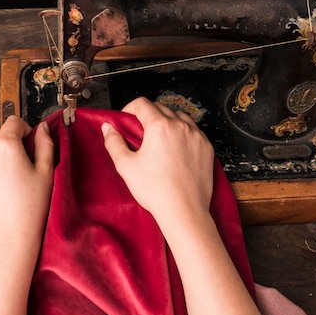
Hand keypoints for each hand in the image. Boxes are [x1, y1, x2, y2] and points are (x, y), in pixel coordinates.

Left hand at [0, 117, 53, 247]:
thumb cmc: (31, 206)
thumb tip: (42, 127)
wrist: (10, 236)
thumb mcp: (46, 172)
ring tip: (11, 181)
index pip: (13, 122)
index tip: (30, 142)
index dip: (25, 129)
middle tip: (24, 165)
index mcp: (6, 146)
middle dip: (12, 143)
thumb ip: (44, 143)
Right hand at [101, 96, 214, 223]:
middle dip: (147, 115)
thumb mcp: (126, 165)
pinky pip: (193, 130)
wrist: (184, 210)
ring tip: (158, 138)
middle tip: (139, 132)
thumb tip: (108, 128)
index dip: (129, 109)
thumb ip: (113, 142)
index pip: (142, 104)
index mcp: (159, 126)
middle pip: (160, 108)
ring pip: (179, 117)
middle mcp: (181, 126)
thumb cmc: (155, 190)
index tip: (125, 120)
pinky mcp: (207, 147)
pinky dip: (183, 132)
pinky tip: (175, 148)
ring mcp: (197, 136)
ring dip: (167, 121)